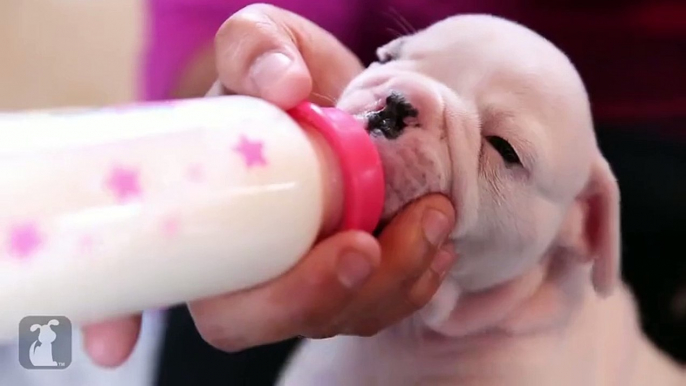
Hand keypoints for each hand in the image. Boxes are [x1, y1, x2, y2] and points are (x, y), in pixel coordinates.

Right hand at [83, 4, 456, 366]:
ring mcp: (294, 282)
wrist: (357, 103)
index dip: (115, 318)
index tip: (116, 346)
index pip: (138, 280)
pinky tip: (435, 242)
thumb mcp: (267, 44)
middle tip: (362, 246)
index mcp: (197, 213)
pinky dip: (413, 283)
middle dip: (309, 297)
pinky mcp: (347, 289)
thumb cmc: (296, 78)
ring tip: (432, 217)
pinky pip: (376, 310)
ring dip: (386, 283)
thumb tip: (283, 87)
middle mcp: (238, 261)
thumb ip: (256, 48)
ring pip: (326, 320)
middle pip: (249, 319)